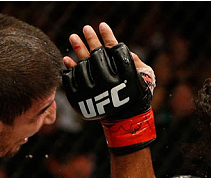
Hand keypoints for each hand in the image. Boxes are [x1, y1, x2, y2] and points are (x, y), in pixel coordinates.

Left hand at [63, 23, 156, 153]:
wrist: (125, 118)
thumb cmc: (134, 94)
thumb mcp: (143, 78)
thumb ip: (135, 63)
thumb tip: (122, 48)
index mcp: (124, 76)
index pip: (116, 50)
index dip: (108, 36)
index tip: (102, 26)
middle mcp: (109, 83)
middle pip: (97, 55)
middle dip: (91, 40)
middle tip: (86, 28)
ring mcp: (93, 92)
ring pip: (83, 66)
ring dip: (78, 50)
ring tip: (74, 38)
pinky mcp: (82, 100)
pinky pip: (71, 81)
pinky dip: (69, 68)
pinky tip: (67, 58)